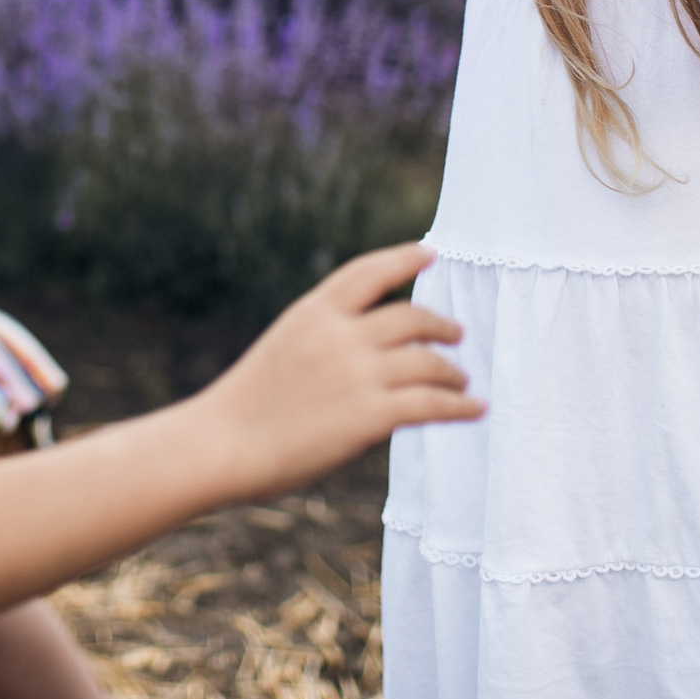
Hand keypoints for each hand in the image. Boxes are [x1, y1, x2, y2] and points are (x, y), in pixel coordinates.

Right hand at [194, 245, 482, 497]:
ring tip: (461, 380)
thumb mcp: (285, 346)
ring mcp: (358, 373)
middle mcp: (341, 333)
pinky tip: (475, 408)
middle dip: (440, 325)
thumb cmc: (247, 404)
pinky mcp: (371, 414)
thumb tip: (378, 347)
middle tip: (456, 334)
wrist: (224, 444)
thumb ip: (328, 337)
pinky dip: (460, 405)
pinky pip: (432, 404)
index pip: (369, 272)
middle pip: (411, 317)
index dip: (404, 259)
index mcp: (314, 311)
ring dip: (452, 370)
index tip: (429, 254)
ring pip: (428, 360)